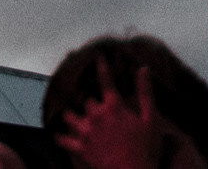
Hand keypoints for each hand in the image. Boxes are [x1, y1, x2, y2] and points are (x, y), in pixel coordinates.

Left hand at [57, 61, 173, 168]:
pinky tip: (57, 135)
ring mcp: (87, 133)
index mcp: (113, 106)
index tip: (98, 58)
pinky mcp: (82, 149)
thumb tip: (143, 69)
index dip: (101, 67)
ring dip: (71, 114)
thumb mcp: (150, 118)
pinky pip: (66, 141)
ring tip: (70, 111)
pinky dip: (61, 138)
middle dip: (88, 97)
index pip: (105, 81)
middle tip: (86, 93)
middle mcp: (96, 116)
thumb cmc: (145, 148)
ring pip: (71, 117)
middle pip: (86, 100)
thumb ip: (145, 92)